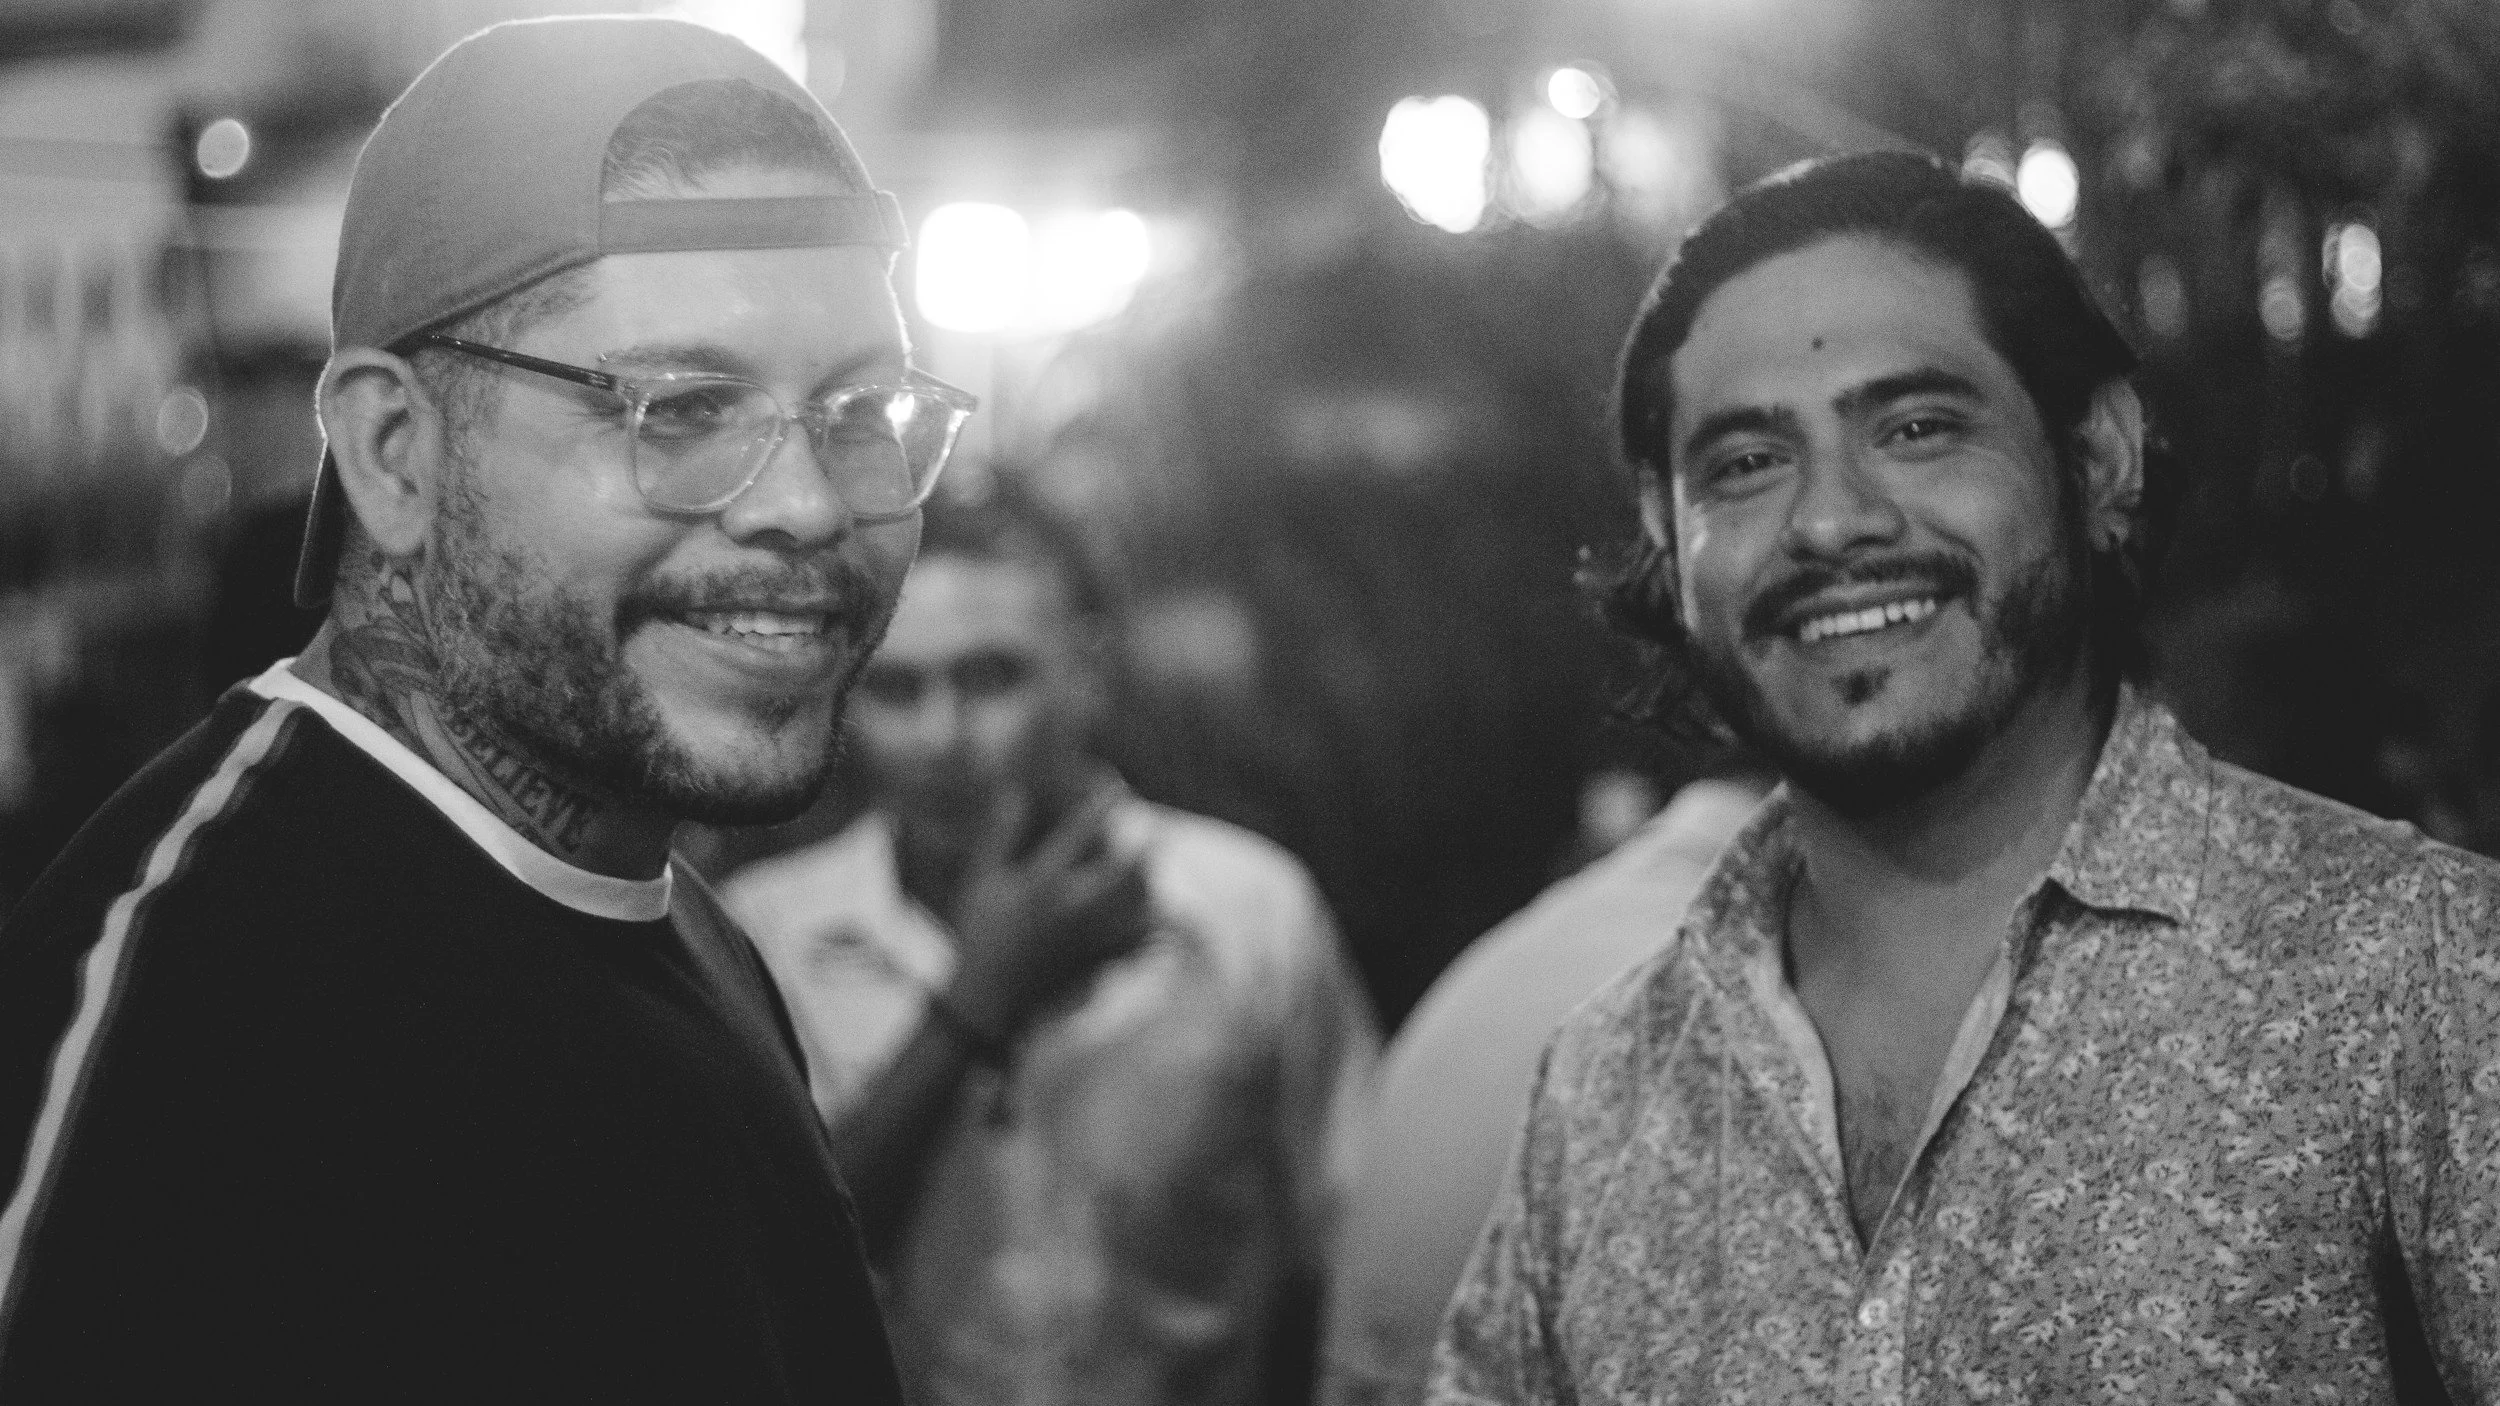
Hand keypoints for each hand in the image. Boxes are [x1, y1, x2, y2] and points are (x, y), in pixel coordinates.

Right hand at [940, 781, 1152, 1040]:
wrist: (988, 1001)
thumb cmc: (981, 937)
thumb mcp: (983, 883)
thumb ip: (1000, 837)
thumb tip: (1014, 793)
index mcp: (1042, 883)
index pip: (1080, 833)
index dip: (1102, 805)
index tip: (1118, 786)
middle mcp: (1072, 907)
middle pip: (1126, 869)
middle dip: (1145, 846)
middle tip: (1156, 831)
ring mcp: (1090, 936)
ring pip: (1139, 904)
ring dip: (1153, 884)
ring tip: (1157, 870)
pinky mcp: (1099, 960)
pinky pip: (1139, 941)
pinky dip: (1153, 927)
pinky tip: (1160, 917)